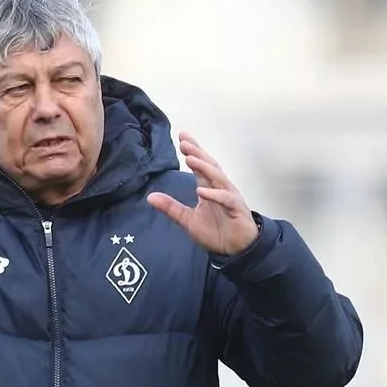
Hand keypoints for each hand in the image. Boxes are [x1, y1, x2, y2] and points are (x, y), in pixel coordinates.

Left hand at [147, 132, 258, 255]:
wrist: (234, 250)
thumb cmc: (215, 232)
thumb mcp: (187, 220)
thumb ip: (171, 207)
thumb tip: (150, 197)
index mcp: (208, 188)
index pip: (200, 166)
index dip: (193, 151)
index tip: (182, 137)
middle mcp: (219, 188)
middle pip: (209, 166)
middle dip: (197, 153)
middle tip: (185, 142)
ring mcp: (229, 197)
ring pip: (218, 178)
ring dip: (204, 168)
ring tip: (191, 159)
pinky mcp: (236, 209)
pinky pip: (225, 199)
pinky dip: (214, 194)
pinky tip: (201, 191)